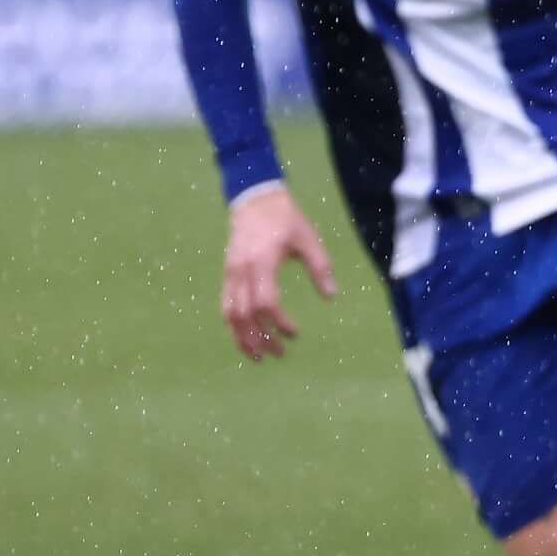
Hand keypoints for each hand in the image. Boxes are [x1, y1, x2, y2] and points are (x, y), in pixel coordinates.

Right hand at [222, 184, 336, 360]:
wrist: (254, 199)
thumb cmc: (285, 218)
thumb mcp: (308, 238)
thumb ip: (320, 267)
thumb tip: (331, 297)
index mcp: (262, 262)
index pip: (266, 302)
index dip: (279, 322)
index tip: (295, 333)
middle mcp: (241, 271)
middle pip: (244, 315)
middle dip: (260, 339)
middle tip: (280, 354)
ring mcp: (230, 273)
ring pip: (230, 314)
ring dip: (243, 338)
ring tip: (259, 356)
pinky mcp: (227, 274)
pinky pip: (225, 306)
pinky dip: (234, 325)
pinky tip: (246, 337)